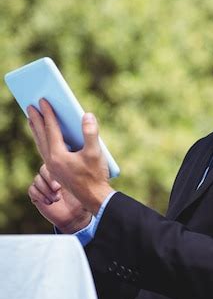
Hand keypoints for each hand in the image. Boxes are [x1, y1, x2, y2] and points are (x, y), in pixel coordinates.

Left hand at [27, 99, 112, 214]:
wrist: (95, 198)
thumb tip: (86, 115)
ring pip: (41, 144)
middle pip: (41, 136)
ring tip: (32, 119)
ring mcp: (52, 167)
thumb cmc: (95, 176)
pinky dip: (42, 140)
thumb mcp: (96, 152)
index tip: (42, 101)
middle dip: (36, 121)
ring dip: (36, 131)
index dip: (47, 114)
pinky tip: (45, 137)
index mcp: (58, 156)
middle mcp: (51, 161)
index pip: (51, 130)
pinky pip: (45, 151)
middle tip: (30, 106)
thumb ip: (90, 132)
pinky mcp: (56, 171)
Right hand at [28, 164, 91, 232]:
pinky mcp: (37, 196)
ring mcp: (44, 186)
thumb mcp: (85, 188)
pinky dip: (39, 195)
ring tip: (56, 199)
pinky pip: (32, 190)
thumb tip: (90, 166)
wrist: (76, 217)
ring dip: (45, 189)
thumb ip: (84, 178)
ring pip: (37, 179)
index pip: (55, 161)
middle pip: (43, 169)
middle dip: (49, 178)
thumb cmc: (82, 200)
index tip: (63, 179)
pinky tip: (49, 202)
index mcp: (63, 171)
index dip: (56, 168)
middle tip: (58, 189)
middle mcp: (52, 177)